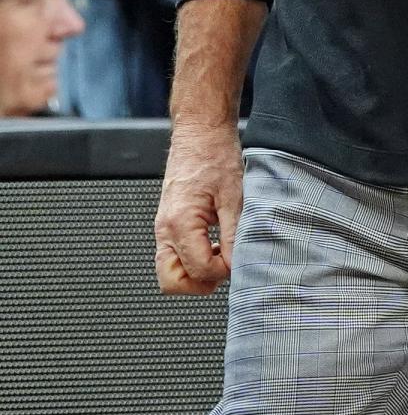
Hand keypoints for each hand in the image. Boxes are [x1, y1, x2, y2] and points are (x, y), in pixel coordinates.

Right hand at [155, 123, 242, 294]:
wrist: (200, 131)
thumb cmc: (215, 155)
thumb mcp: (234, 195)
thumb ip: (233, 235)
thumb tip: (235, 264)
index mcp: (180, 221)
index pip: (198, 270)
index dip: (222, 271)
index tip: (237, 257)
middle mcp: (165, 227)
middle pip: (171, 282)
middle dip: (199, 283)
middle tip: (223, 267)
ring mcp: (162, 226)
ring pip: (168, 271)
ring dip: (193, 273)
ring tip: (218, 255)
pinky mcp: (167, 222)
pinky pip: (171, 254)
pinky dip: (189, 259)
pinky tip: (211, 244)